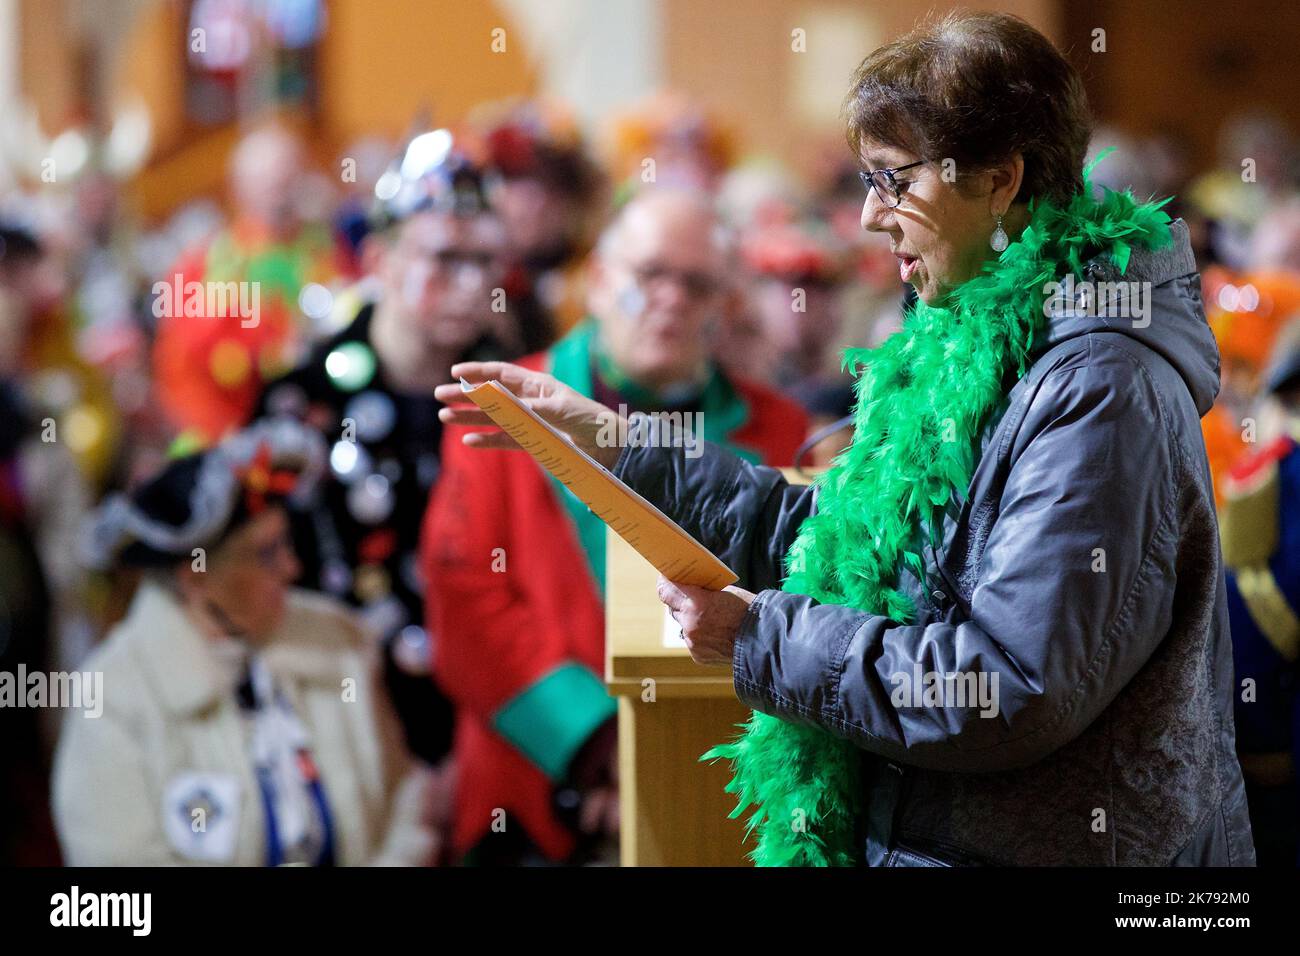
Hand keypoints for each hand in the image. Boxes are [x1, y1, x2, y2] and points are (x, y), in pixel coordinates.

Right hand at [434, 361, 625, 469]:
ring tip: (445, 416)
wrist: (609, 447)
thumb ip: (529, 407)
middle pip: (491, 396)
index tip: (455, 371)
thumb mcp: (560, 409)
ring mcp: (530, 423)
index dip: (478, 371)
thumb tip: (501, 403)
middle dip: (465, 394)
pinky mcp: (534, 443)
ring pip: (494, 418)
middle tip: (439, 395)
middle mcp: (530, 402)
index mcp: (538, 385)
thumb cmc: (590, 419)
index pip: (502, 374)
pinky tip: (469, 439)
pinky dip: (488, 440)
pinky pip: (505, 440)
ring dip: (470, 416)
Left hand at [656, 575, 756, 665]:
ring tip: (710, 618)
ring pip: (683, 626)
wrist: (766, 641)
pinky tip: (716, 634)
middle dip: (680, 602)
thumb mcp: (725, 593)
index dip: (664, 583)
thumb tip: (688, 591)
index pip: (666, 590)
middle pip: (673, 608)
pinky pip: (693, 641)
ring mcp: (693, 642)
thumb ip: (703, 593)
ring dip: (691, 621)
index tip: (665, 578)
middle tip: (689, 596)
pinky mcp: (698, 656)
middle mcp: (690, 625)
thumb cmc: (749, 612)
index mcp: (696, 604)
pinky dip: (700, 636)